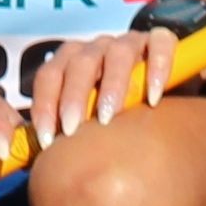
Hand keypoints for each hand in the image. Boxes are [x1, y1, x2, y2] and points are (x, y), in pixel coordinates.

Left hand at [29, 26, 179, 144]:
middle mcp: (98, 48)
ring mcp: (129, 42)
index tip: (46, 141)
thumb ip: (66, 134)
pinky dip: (156, 67)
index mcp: (72, 63)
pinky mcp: (161, 40)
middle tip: (72, 130)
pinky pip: (159, 44)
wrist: (166, 96)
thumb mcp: (89, 123)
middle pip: (79, 62)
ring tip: (109, 117)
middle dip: (73, 97)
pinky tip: (153, 98)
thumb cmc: (118, 115)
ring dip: (111, 85)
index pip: (49, 76)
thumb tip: (39, 165)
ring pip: (117, 52)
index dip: (44, 106)